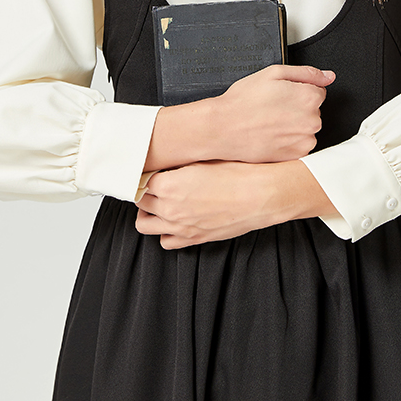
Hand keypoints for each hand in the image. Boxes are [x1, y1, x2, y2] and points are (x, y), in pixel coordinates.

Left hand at [134, 159, 337, 249]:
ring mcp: (181, 226)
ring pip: (145, 224)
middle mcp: (170, 208)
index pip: (140, 179)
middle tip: (155, 182)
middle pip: (140, 200)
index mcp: (169, 185)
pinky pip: (165, 241)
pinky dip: (165, 231)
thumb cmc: (238, 173)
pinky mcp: (194, 238)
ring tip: (160, 201)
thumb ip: (179, 163)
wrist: (261, 195)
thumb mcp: (204, 158)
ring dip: (149, 211)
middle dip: (144, 190)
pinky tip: (175, 218)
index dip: (144, 172)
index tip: (149, 169)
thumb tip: (167, 163)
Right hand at [211, 64, 334, 162]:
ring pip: (307, 128)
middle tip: (273, 108)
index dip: (298, 90)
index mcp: (309, 97)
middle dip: (298, 107)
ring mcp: (305, 140)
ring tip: (271, 122)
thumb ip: (306, 73)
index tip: (282, 95)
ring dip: (295, 125)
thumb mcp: (273, 73)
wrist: (224, 129)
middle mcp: (312, 121)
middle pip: (314, 110)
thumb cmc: (244, 101)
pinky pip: (300, 144)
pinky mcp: (295, 155)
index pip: (318, 91)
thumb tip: (328, 76)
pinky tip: (272, 134)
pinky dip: (290, 140)